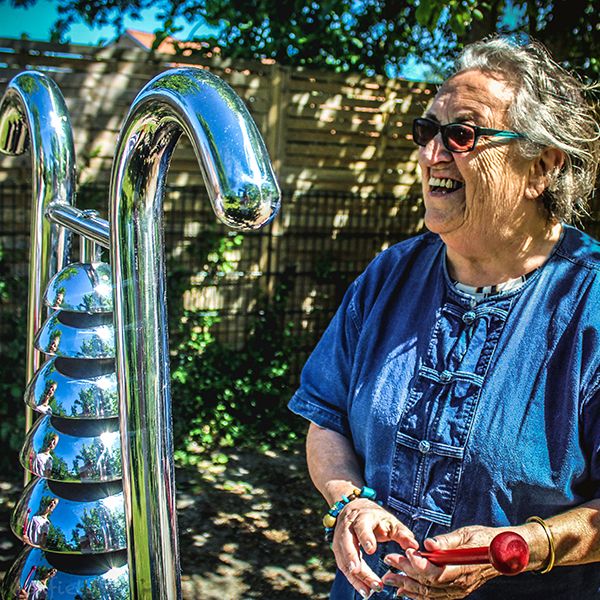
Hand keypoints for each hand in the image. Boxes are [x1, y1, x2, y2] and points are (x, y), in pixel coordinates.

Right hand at [332, 499, 418, 597]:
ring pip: (343, 557)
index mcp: (362, 517)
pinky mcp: (337, 549)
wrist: (355, 510)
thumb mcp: (390, 521)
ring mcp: (339, 538)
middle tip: (359, 572)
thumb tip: (414, 546)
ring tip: (367, 590)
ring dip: (354, 575)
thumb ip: (402, 533)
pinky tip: (364, 590)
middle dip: (352, 557)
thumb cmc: (376, 518)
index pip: (361, 526)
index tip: (371, 550)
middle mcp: (348, 527)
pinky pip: (342, 566)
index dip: (365, 537)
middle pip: (346, 542)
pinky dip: (353, 579)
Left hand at [382, 525, 502, 598]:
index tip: (406, 553)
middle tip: (388, 561)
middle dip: (406, 572)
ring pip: (429, 593)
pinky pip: (434, 597)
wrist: (502, 555)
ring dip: (407, 585)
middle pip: (428, 583)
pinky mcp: (456, 591)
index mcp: (463, 568)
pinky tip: (405, 591)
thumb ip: (447, 540)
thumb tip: (428, 543)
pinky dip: (418, 594)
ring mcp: (458, 590)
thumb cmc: (486, 541)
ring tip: (389, 578)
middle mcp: (460, 584)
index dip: (420, 565)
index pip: (437, 572)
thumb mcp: (467, 534)